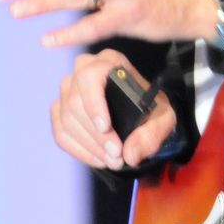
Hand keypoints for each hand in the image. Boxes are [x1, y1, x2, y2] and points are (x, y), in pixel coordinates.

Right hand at [50, 49, 178, 169]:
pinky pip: (60, 133)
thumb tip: (131, 154)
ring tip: (112, 161)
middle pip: (75, 103)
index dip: (94, 103)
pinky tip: (98, 159)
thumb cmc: (151, 109)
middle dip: (96, 135)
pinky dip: (79, 150)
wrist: (142, 114)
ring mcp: (67, 90)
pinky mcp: (59, 110)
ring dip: (89, 146)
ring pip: (66, 120)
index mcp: (109, 62)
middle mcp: (83, 70)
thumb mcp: (163, 119)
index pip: (90, 77)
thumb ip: (152, 134)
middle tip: (116, 155)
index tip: (105, 128)